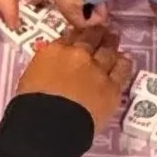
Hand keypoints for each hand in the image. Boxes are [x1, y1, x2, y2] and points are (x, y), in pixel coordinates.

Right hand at [16, 25, 133, 133]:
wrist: (50, 126)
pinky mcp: (111, 87)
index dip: (77, 33)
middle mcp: (78, 55)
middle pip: (90, 38)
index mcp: (54, 52)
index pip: (69, 36)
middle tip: (101, 30)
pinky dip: (124, 63)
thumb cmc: (31, 106)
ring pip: (108, 51)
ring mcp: (97, 70)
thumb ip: (45, 65)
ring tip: (114, 39)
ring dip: (111, 43)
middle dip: (96, 33)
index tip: (80, 33)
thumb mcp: (30, 77)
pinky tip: (126, 59)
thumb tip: (53, 64)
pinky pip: (122, 71)